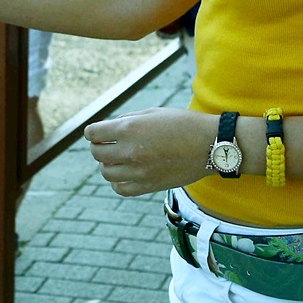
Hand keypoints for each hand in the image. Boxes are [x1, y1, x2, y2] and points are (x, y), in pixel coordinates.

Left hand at [83, 107, 216, 196]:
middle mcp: (131, 151)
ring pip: (106, 172)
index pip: (93, 134)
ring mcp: (139, 171)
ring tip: (118, 159)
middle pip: (97, 154)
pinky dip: (117, 181)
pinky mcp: (149, 186)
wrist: (210, 145)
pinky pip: (120, 188)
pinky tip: (125, 173)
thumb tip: (107, 129)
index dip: (93, 132)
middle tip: (108, 144)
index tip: (97, 132)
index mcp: (130, 128)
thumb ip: (127, 121)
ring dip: (107, 164)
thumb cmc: (183, 124)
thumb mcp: (152, 113)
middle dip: (99, 147)